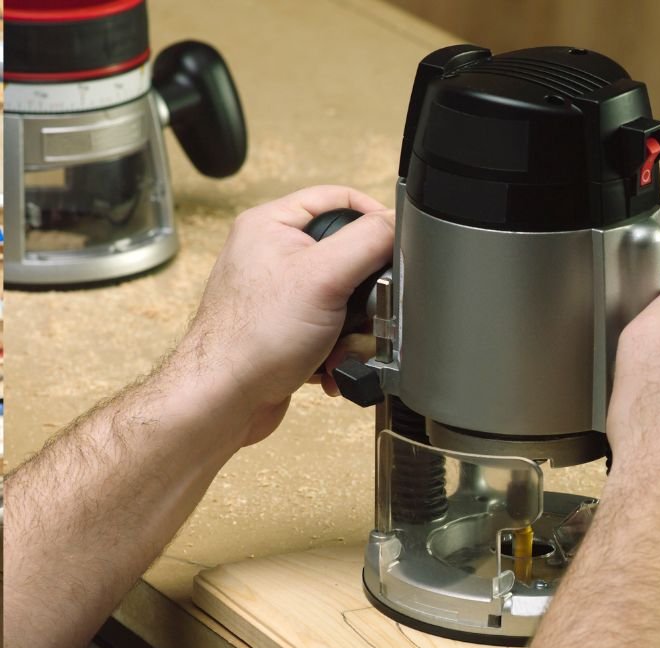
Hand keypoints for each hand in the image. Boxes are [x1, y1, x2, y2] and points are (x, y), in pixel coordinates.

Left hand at [176, 186, 393, 444]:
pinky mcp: (285, 329)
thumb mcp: (325, 277)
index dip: (374, 218)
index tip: (395, 244)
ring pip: (344, 299)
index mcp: (271, 224)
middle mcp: (271, 254)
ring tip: (341, 347)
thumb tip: (399, 222)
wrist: (224, 401)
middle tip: (363, 310)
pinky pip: (331, 329)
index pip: (339, 198)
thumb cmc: (254, 340)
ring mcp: (278, 294)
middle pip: (348, 254)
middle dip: (365, 293)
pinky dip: (338, 351)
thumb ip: (369, 241)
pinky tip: (330, 364)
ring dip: (353, 330)